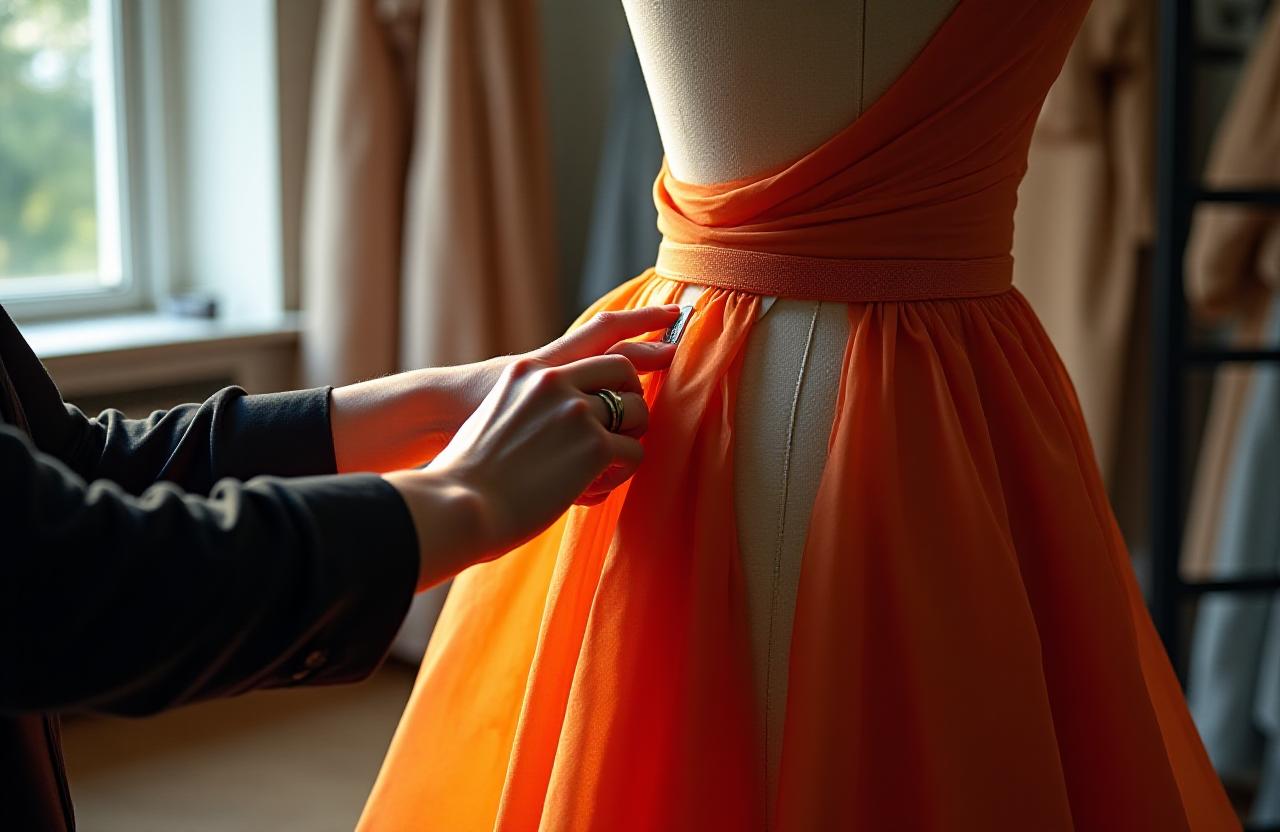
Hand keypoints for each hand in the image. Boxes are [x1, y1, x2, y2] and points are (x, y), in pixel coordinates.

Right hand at [384, 305, 681, 586]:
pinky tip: (593, 489)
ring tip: (604, 470)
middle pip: (624, 370)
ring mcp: (578, 411)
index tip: (633, 382)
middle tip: (624, 431)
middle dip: (632, 399)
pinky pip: (634, 453)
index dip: (618, 374)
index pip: (593, 354)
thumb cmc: (469, 478)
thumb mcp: (494, 420)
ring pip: (637, 413)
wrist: (459, 506)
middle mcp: (556, 382)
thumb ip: (528, 411)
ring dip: (629, 441)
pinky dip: (622, 473)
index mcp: (528, 372)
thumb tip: (557, 430)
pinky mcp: (595, 446)